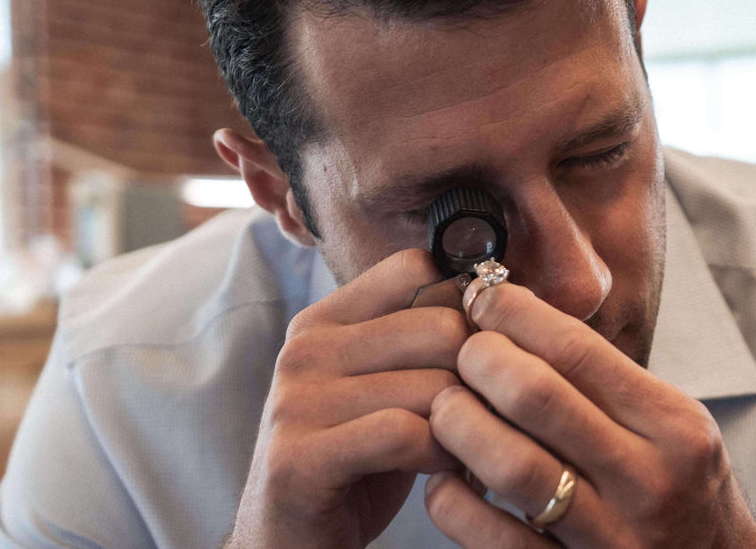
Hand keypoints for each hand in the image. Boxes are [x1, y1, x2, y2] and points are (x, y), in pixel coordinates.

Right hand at [224, 250, 471, 547]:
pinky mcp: (299, 457)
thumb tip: (502, 294)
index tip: (484, 355)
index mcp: (323, 321)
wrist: (288, 541)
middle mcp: (304, 349)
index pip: (416, 269)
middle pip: (439, 326)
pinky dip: (445, 458)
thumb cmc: (356, 463)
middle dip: (481, 376)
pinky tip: (447, 474)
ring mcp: (296, 401)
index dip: (467, 308)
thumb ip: (418, 344)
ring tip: (473, 449)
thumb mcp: (382, 389)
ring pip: (432, 384)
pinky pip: (405, 435)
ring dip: (470, 425)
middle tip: (492, 416)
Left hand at [424, 280, 755, 547]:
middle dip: (477, 359)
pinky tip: (446, 477)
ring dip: (457, 423)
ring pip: (508, 464)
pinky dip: (449, 497)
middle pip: (533, 394)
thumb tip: (508, 307)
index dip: (510, 312)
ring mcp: (610, 539)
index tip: (478, 297)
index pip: (574, 347)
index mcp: (672, 426)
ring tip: (447, 409)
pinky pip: (486, 532)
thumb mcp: (662, 426)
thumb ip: (597, 377)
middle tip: (460, 354)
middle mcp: (648, 481)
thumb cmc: (669, 487)